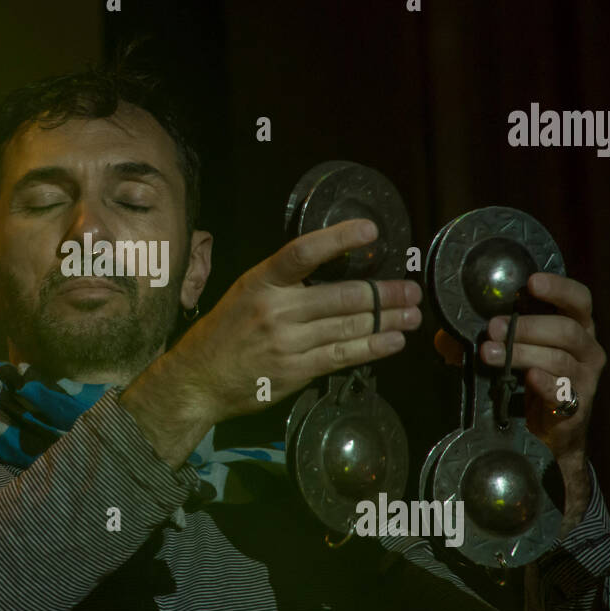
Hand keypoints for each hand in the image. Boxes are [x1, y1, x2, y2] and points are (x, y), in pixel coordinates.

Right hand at [142, 218, 422, 431]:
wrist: (198, 379)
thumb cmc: (224, 333)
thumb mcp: (245, 294)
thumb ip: (283, 284)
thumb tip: (332, 274)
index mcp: (261, 281)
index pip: (303, 252)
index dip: (338, 238)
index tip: (370, 231)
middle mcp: (275, 309)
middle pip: (341, 296)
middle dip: (384, 294)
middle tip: (410, 290)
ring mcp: (287, 342)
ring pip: (349, 327)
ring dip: (386, 320)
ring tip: (412, 315)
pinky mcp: (296, 371)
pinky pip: (342, 356)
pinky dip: (372, 348)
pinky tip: (392, 341)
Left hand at [434, 271, 604, 523]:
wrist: (546, 434)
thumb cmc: (527, 381)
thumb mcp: (507, 354)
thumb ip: (482, 339)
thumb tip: (445, 335)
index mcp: (576, 327)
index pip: (578, 299)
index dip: (558, 287)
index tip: (530, 282)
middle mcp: (587, 350)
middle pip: (566, 329)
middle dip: (527, 326)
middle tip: (493, 328)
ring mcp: (585, 379)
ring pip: (560, 360)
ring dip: (523, 353)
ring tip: (489, 353)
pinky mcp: (577, 408)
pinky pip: (563, 392)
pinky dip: (544, 384)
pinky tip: (527, 378)